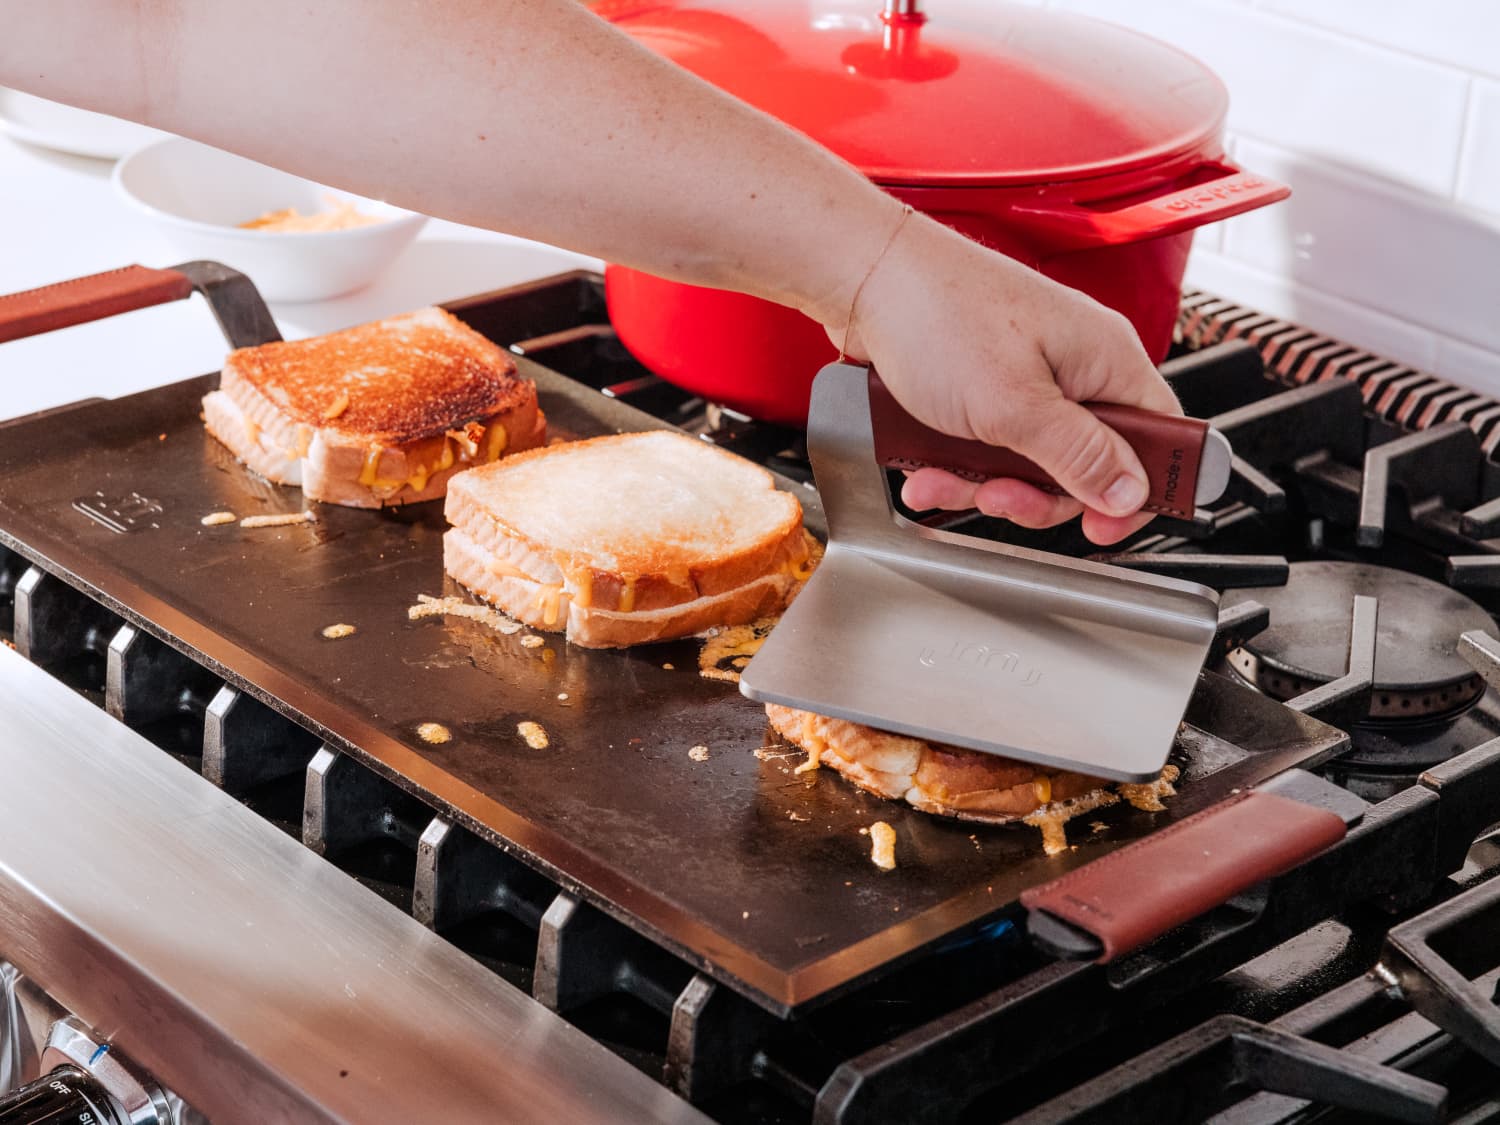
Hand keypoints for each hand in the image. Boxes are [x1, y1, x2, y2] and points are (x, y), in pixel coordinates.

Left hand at [827, 210, 1181, 545]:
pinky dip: (959, 466)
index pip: (1160, 438)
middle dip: (1038, 494)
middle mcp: (1076, 366)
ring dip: (986, 485)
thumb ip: (1078, 455)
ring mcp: (1031, 376)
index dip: (1139, 491)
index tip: (1103, 528)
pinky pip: (990, 447)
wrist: (865, 278)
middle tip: (1001, 498)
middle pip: (1089, 464)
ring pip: (1031, 462)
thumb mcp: (1014, 405)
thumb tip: (1131, 493)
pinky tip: (926, 470)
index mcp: (1106, 359)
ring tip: (944, 479)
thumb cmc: (937, 315)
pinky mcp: (987, 387)